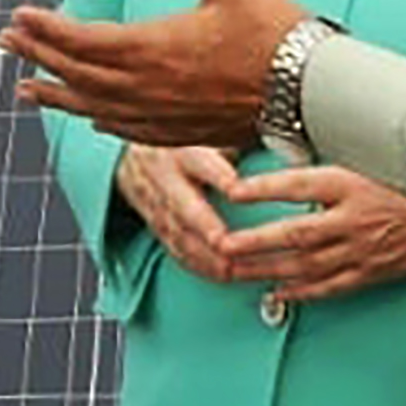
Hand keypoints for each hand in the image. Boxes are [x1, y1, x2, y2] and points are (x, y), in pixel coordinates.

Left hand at [4, 0, 309, 147]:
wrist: (311, 88)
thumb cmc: (274, 28)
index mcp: (154, 47)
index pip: (82, 39)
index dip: (46, 28)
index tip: (18, 16)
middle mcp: (149, 86)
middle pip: (78, 74)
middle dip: (38, 56)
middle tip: (6, 42)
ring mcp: (164, 114)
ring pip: (95, 108)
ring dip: (57, 96)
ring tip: (26, 87)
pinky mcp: (183, 130)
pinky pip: (126, 131)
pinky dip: (98, 121)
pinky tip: (88, 119)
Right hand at [115, 143, 246, 284]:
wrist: (129, 153)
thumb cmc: (178, 140)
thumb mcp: (201, 129)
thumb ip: (232, 137)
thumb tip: (276, 140)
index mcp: (182, 150)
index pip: (200, 160)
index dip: (219, 175)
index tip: (238, 190)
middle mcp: (165, 177)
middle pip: (184, 205)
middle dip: (206, 228)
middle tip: (227, 246)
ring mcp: (156, 203)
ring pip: (179, 233)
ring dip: (205, 256)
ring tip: (231, 271)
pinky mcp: (154, 224)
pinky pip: (174, 247)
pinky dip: (196, 264)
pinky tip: (218, 275)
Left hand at [215, 165, 405, 303]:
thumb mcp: (379, 159)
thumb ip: (337, 158)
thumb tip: (296, 143)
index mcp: (356, 184)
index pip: (302, 184)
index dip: (266, 187)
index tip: (234, 189)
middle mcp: (355, 219)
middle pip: (296, 233)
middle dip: (254, 241)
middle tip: (221, 245)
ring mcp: (363, 250)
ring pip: (305, 265)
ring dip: (266, 269)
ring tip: (233, 270)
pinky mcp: (372, 272)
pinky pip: (329, 287)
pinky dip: (300, 293)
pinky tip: (275, 293)